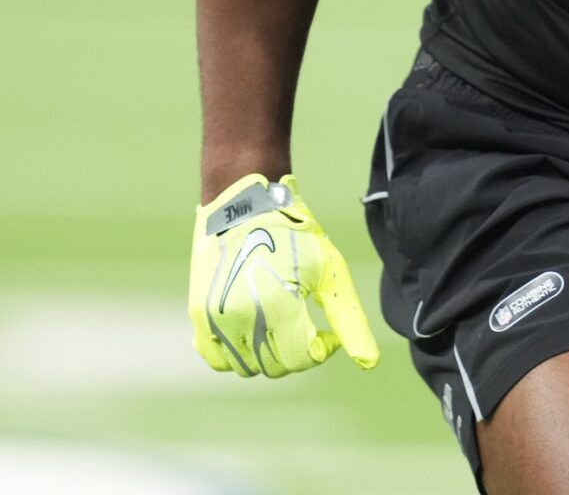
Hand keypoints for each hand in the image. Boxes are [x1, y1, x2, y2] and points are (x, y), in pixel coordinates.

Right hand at [189, 173, 381, 377]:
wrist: (245, 203)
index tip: (326, 333)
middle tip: (302, 324)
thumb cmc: (295, 234)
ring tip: (278, 325)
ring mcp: (215, 318)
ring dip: (266, 355)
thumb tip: (370, 363)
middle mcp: (242, 318)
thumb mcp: (331, 272)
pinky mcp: (198, 314)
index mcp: (278, 307)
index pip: (301, 359)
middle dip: (295, 352)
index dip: (321, 350)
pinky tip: (251, 329)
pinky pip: (214, 356)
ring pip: (245, 366)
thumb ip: (350, 321)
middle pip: (274, 366)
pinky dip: (234, 353)